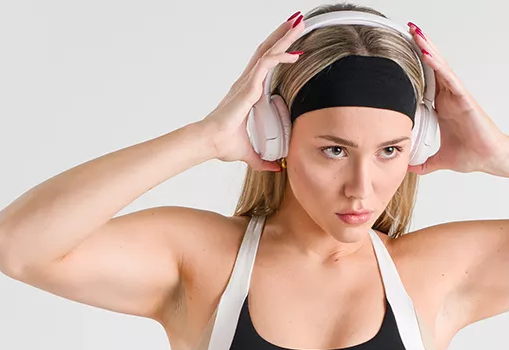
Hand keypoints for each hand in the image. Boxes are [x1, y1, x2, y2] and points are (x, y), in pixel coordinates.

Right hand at [198, 14, 306, 170]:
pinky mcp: (247, 86)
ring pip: (268, 52)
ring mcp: (247, 82)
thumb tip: (275, 168)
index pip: (265, 66)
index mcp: (247, 93)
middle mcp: (247, 83)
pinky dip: (280, 56)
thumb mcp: (249, 154)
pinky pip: (266, 65)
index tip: (293, 45)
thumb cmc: (221, 144)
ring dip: (284, 37)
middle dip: (283, 36)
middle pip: (267, 52)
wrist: (209, 142)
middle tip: (297, 22)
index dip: (277, 53)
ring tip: (298, 23)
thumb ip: (262, 160)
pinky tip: (294, 53)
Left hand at [406, 23, 508, 174]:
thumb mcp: (440, 160)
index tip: (400, 54)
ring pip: (440, 67)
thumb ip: (424, 163)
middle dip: (421, 48)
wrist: (489, 158)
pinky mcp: (465, 99)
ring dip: (428, 49)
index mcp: (442, 107)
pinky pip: (450, 79)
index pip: (425, 81)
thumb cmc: (472, 154)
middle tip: (408, 29)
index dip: (415, 66)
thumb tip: (409, 169)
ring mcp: (457, 96)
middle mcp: (449, 97)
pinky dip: (438, 66)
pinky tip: (428, 54)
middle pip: (432, 67)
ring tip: (416, 33)